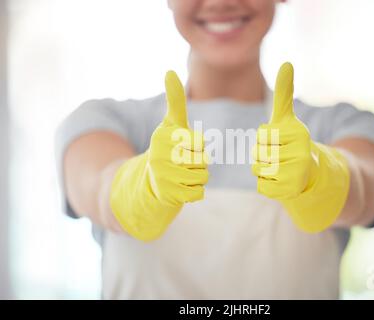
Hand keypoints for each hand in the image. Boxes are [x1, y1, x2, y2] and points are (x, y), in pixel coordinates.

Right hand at [110, 71, 207, 240]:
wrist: (147, 184)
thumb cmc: (166, 150)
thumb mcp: (170, 124)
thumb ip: (174, 100)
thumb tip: (169, 71)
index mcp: (163, 136)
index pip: (200, 142)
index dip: (197, 147)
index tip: (182, 147)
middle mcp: (160, 155)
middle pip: (204, 161)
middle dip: (198, 164)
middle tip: (181, 164)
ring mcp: (163, 176)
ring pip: (203, 177)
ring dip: (197, 178)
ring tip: (180, 176)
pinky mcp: (168, 195)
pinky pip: (198, 193)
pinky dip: (194, 192)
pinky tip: (180, 189)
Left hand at [252, 62, 349, 232]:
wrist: (310, 173)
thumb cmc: (291, 143)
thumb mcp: (287, 118)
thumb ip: (285, 93)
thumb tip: (287, 63)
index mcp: (299, 133)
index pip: (261, 135)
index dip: (265, 139)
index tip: (281, 141)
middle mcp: (302, 153)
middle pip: (257, 153)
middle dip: (262, 155)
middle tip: (280, 156)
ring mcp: (297, 173)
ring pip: (257, 170)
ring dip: (263, 170)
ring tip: (280, 168)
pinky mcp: (289, 191)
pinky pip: (262, 186)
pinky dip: (266, 185)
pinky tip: (280, 181)